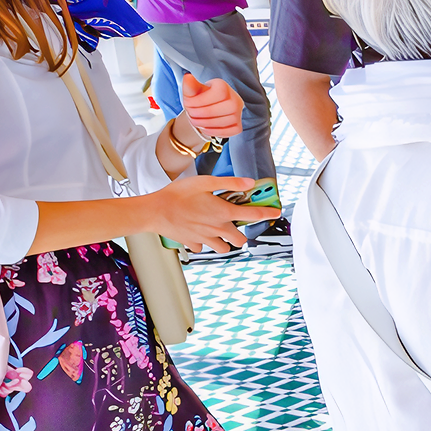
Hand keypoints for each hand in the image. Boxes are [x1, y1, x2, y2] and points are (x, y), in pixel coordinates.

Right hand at [140, 168, 267, 252]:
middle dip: (241, 233)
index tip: (276, 212)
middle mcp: (217, 229)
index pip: (253, 215)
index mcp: (223, 212)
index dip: (267, 213)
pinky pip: (204, 247)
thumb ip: (229, 183)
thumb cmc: (177, 194)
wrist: (154, 211)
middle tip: (234, 222)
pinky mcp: (193, 243)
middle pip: (240, 240)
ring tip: (217, 229)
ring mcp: (205, 238)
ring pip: (224, 248)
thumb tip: (249, 183)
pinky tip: (199, 232)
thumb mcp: (205, 182)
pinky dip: (204, 242)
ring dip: (225, 241)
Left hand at [180, 76, 246, 140]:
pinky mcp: (237, 126)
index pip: (219, 93)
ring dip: (206, 123)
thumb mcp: (192, 92)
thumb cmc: (200, 99)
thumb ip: (190, 86)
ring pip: (226, 120)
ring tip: (196, 121)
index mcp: (223, 86)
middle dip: (203, 113)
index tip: (188, 103)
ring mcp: (238, 113)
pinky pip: (230, 131)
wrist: (206, 110)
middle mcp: (235, 99)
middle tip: (191, 115)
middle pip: (224, 108)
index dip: (201, 100)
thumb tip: (188, 77)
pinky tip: (206, 128)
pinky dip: (215, 131)